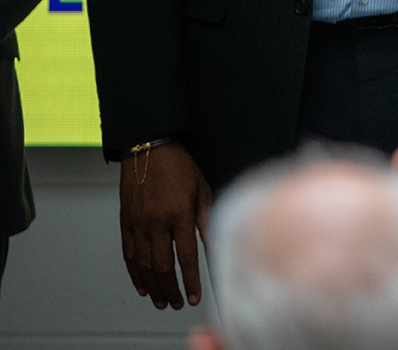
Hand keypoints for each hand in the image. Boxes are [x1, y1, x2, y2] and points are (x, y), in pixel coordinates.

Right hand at [119, 142, 212, 308]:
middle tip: (178, 304)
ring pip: (143, 265)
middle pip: (162, 266)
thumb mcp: (202, 189)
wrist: (148, 149)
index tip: (195, 296)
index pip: (186, 256)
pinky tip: (142, 286)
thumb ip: (207, 219)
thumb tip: (216, 245)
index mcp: (178, 214)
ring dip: (152, 287)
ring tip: (161, 302)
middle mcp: (155, 223)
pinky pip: (128, 254)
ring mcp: (138, 224)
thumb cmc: (180, 167)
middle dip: (170, 289)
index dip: (190, 280)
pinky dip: (134, 273)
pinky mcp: (126, 223)